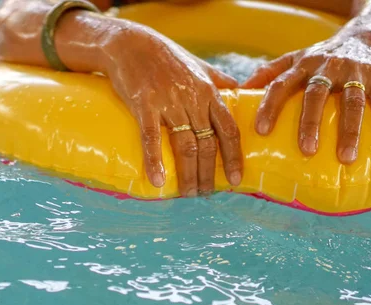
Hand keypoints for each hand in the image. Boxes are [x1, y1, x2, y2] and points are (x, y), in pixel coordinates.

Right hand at [103, 24, 242, 196]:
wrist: (130, 43)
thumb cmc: (165, 56)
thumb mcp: (198, 65)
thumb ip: (219, 80)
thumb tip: (239, 91)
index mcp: (208, 91)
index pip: (228, 129)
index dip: (233, 156)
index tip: (236, 179)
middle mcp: (192, 98)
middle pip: (207, 144)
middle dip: (209, 173)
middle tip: (206, 194)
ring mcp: (168, 102)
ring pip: (184, 145)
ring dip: (188, 174)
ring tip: (188, 194)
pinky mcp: (144, 105)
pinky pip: (151, 138)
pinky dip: (154, 161)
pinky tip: (158, 180)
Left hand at [242, 33, 370, 163]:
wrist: (365, 38)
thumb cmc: (321, 58)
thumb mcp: (294, 59)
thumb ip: (268, 73)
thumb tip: (239, 91)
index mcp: (302, 66)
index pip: (281, 84)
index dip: (270, 106)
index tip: (261, 131)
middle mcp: (327, 67)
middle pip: (316, 95)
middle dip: (310, 122)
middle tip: (306, 150)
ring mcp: (355, 73)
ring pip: (352, 102)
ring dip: (350, 131)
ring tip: (345, 157)